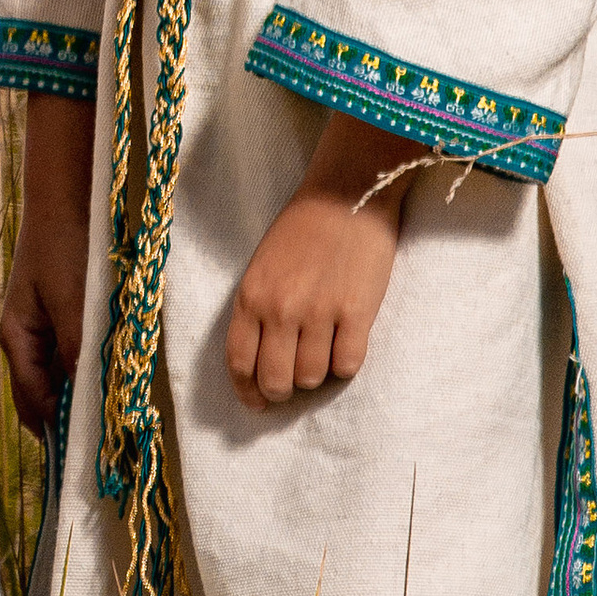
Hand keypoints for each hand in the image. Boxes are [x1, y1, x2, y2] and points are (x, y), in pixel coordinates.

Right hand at [0, 95, 94, 434]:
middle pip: (46, 398)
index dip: (60, 434)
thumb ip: (80, 349)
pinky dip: (94, 370)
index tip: (91, 458)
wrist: (67, 194)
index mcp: (18, 340)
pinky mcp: (65, 314)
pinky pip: (77, 355)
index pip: (35, 405)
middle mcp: (27, 340)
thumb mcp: (74, 301)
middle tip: (110, 447)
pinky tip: (120, 375)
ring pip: (64, 378)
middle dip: (73, 421)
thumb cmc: (64, 245)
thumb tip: (91, 401)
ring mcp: (44, 327)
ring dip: (87, 396)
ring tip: (120, 419)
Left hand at [225, 111, 421, 406]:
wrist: (348, 194)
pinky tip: (347, 343)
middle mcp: (280, 309)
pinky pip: (348, 365)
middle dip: (283, 390)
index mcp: (251, 295)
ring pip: (312, 378)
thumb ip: (259, 308)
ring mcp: (319, 312)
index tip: (257, 402)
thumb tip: (262, 357)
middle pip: (276, 380)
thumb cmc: (304, 227)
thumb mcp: (263, 265)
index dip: (247, 391)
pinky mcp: (356, 313)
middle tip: (294, 381)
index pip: (240, 362)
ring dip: (317, 374)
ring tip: (324, 351)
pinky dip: (346, 363)